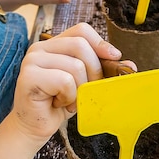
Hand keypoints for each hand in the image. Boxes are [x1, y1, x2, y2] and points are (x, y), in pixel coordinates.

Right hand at [10, 23, 129, 140]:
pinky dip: (69, 97)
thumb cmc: (59, 104)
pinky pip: (65, 81)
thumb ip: (103, 70)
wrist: (34, 127)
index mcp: (53, 45)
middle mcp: (40, 48)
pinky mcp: (28, 77)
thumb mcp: (85, 84)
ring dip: (79, 90)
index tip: (113, 58)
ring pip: (75, 66)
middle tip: (87, 90)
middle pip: (81, 46)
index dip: (100, 43)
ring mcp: (32, 61)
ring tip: (69, 100)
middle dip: (94, 71)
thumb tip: (130, 65)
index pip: (81, 30)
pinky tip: (59, 104)